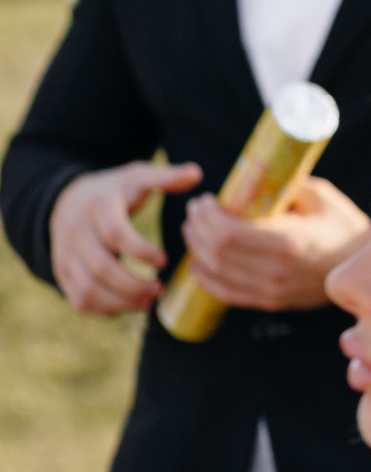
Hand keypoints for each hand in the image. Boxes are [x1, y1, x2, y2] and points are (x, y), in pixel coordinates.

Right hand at [49, 159, 200, 315]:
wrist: (68, 201)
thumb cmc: (114, 190)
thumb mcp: (137, 176)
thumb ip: (167, 176)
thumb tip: (197, 173)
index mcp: (99, 207)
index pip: (116, 234)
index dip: (142, 250)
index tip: (165, 261)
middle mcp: (76, 233)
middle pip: (101, 268)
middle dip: (133, 284)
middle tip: (159, 289)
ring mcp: (65, 255)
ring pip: (87, 289)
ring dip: (119, 301)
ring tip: (148, 301)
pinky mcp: (62, 272)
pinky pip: (78, 299)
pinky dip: (102, 309)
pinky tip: (127, 306)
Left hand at [180, 175, 370, 313]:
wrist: (363, 263)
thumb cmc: (344, 224)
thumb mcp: (319, 196)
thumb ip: (285, 188)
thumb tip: (252, 179)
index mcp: (288, 241)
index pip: (228, 234)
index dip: (207, 217)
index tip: (205, 200)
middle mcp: (275, 271)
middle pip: (217, 254)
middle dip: (198, 229)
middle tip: (196, 210)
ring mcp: (271, 290)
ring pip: (216, 274)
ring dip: (197, 250)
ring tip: (194, 229)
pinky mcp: (269, 301)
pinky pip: (226, 293)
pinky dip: (205, 278)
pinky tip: (197, 263)